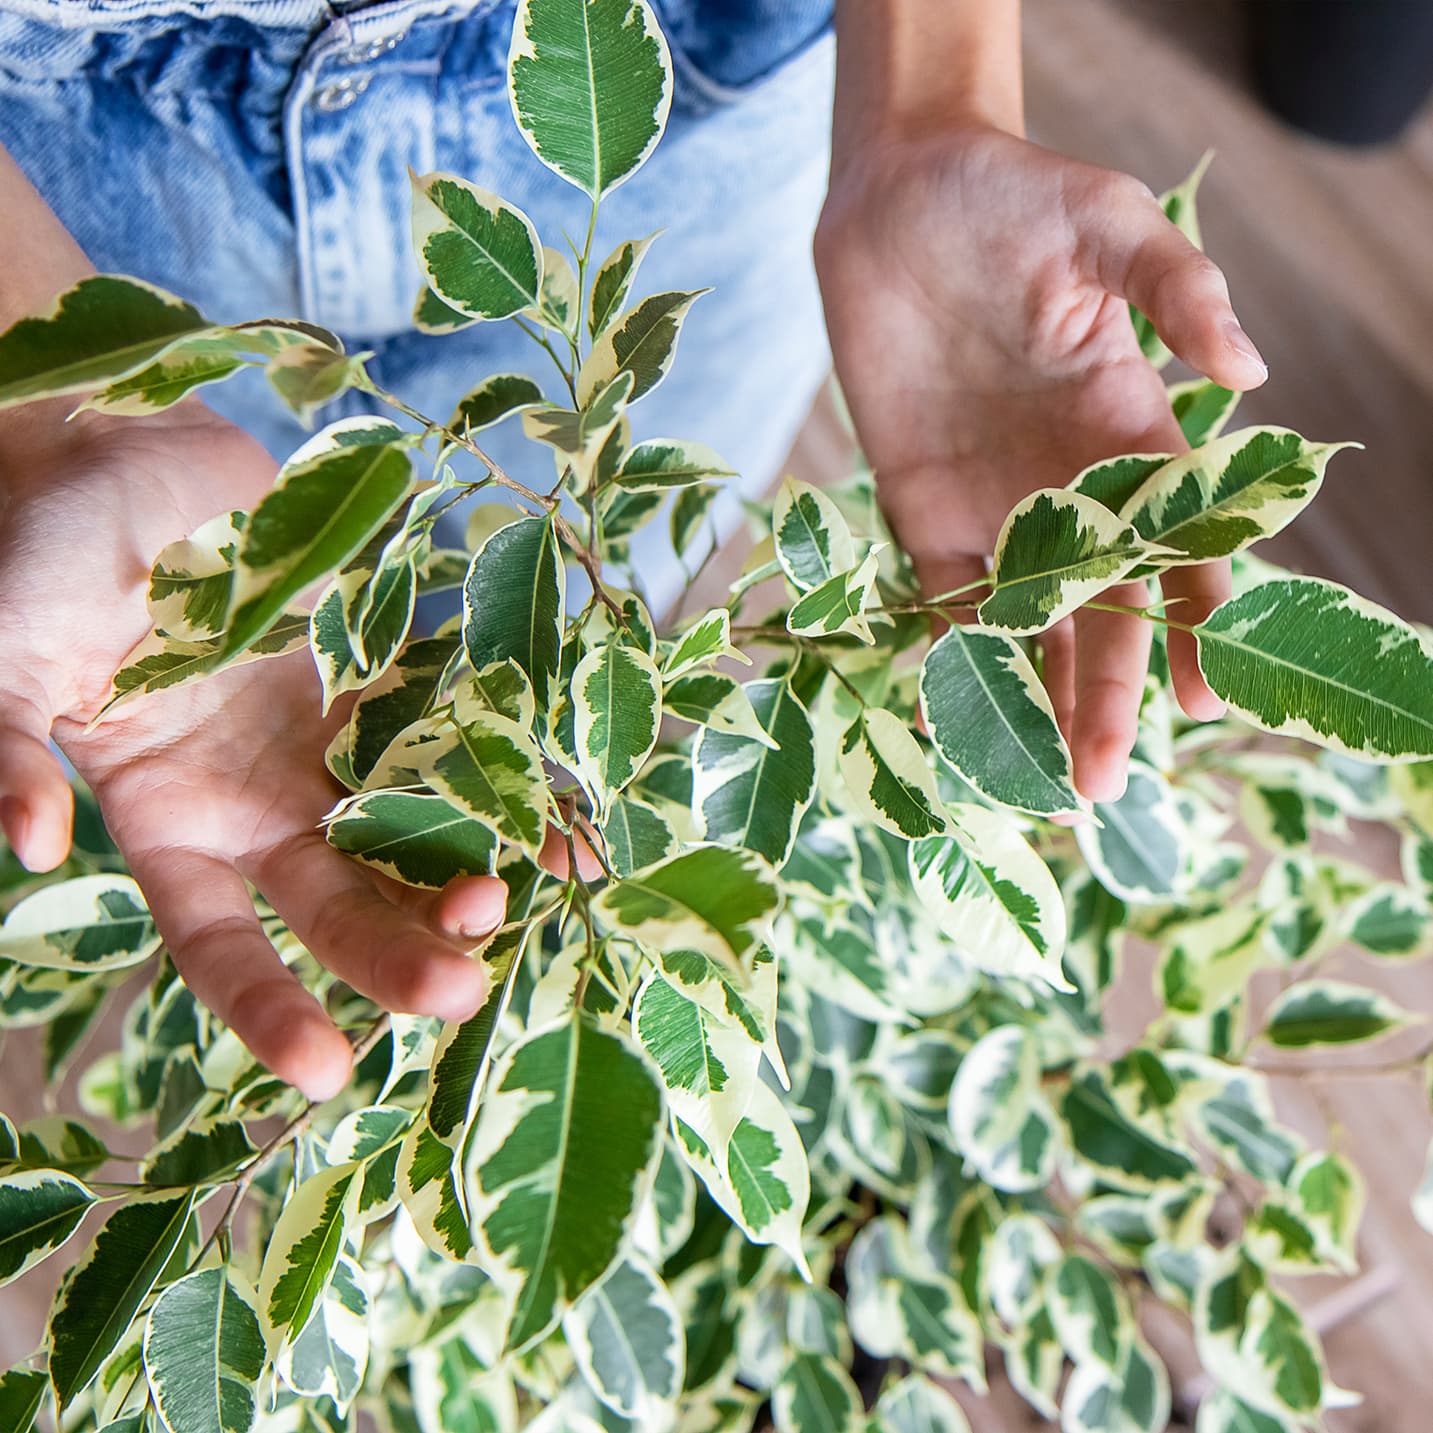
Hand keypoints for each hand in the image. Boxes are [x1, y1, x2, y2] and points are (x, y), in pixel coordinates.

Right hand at [0, 403, 508, 1098]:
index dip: (266, 1005)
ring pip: (404, 829)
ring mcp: (322, 743)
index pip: (219, 942)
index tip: (324, 1069)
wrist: (110, 459)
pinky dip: (499, 774)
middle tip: (462, 989)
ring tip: (520, 902)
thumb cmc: (35, 563)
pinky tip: (560, 814)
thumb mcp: (5, 662)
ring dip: (461, 871)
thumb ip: (11, 752)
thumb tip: (28, 845)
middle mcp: (257, 802)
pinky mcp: (371, 678)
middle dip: (396, 951)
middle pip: (336, 900)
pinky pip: (441, 734)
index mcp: (169, 823)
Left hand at [815, 124, 1268, 800]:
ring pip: (1024, 622)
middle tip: (1100, 782)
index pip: (1180, 543)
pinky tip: (954, 723)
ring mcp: (992, 504)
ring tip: (1035, 782)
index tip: (1207, 694)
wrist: (900, 197)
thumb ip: (1178, 292)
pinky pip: (939, 597)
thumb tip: (1249, 373)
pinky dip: (948, 656)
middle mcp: (1067, 488)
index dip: (1198, 620)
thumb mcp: (1108, 224)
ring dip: (1030, 699)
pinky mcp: (919, 506)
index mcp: (1131, 434)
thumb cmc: (1016, 198)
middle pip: (1099, 610)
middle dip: (1103, 694)